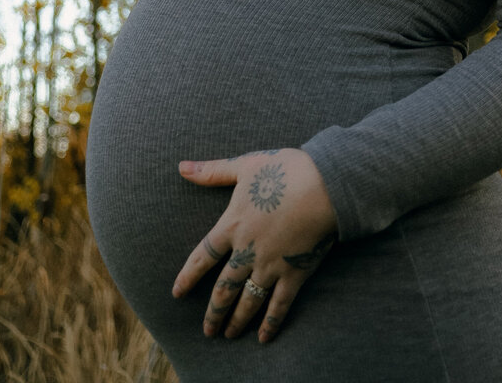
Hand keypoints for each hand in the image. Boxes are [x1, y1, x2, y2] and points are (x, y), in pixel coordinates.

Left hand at [172, 148, 336, 342]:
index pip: (203, 256)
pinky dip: (271, 323)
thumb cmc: (285, 170)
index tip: (177, 293)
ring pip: (248, 300)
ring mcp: (270, 265)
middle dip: (214, 312)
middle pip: (224, 288)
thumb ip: (213, 171)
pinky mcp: (294, 273)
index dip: (188, 276)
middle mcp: (247, 251)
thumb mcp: (246, 165)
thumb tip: (182, 168)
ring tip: (228, 335)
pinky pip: (279, 305)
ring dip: (236, 321)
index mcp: (233, 225)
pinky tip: (263, 337)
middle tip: (207, 331)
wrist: (324, 184)